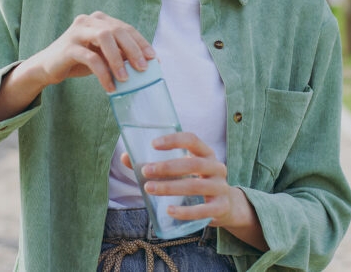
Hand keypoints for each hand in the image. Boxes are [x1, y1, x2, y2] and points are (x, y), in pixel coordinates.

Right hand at [25, 11, 155, 92]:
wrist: (48, 67)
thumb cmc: (79, 59)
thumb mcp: (103, 55)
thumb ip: (120, 54)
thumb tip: (146, 62)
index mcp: (100, 19)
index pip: (125, 28)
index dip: (141, 42)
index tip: (153, 58)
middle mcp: (89, 20)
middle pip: (117, 30)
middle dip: (133, 49)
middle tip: (143, 69)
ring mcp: (77, 31)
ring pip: (104, 38)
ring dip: (118, 59)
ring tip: (125, 78)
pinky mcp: (68, 47)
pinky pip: (91, 58)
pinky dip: (103, 73)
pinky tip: (110, 86)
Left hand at [121, 132, 267, 250]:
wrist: (225, 205)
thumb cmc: (195, 181)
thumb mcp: (181, 170)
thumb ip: (154, 163)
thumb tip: (125, 157)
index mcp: (206, 152)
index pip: (192, 139)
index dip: (173, 140)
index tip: (153, 144)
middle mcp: (216, 166)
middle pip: (192, 163)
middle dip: (167, 167)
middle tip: (146, 171)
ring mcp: (221, 187)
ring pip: (195, 186)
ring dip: (170, 187)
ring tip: (149, 189)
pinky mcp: (221, 207)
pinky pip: (203, 210)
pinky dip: (185, 211)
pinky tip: (169, 210)